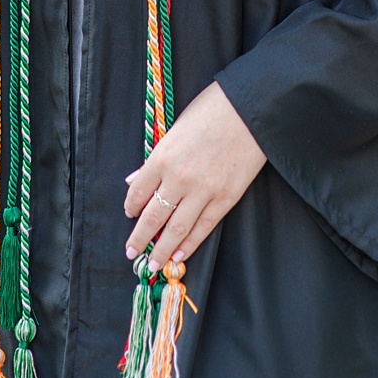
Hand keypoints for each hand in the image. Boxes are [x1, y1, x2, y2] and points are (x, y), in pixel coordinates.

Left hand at [122, 82, 266, 264]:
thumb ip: (155, 158)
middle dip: (140, 237)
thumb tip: (134, 180)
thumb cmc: (210, 112)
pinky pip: (204, 227)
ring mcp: (203, 191)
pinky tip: (180, 255)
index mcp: (162, 157)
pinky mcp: (226, 199)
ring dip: (163, 249)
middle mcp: (179, 178)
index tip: (128, 215)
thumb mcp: (175, 129)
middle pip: (153, 215)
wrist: (249, 112)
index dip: (131, 206)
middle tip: (130, 253)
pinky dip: (191, 243)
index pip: (138, 191)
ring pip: (178, 228)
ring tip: (154, 264)